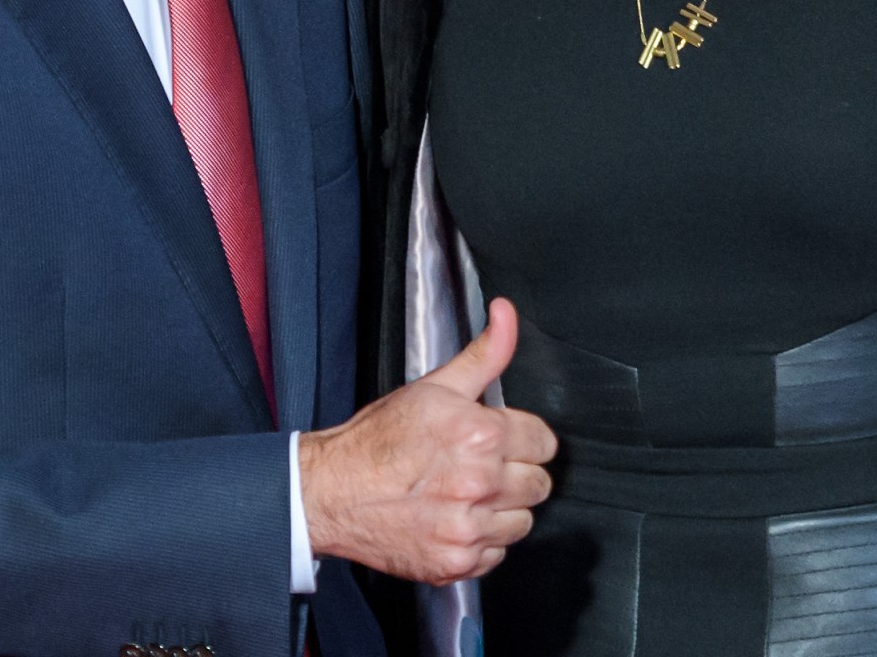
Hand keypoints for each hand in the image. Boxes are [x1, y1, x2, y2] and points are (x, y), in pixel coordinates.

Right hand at [299, 298, 556, 584]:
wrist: (331, 492)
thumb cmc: (378, 440)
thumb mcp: (434, 386)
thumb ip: (485, 354)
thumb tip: (506, 314)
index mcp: (480, 436)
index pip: (544, 443)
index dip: (523, 439)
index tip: (502, 442)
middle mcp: (479, 484)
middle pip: (539, 484)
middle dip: (516, 473)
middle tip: (481, 468)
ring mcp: (468, 528)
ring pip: (522, 522)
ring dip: (502, 510)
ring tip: (467, 495)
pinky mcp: (455, 562)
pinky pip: (496, 553)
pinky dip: (481, 541)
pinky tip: (454, 520)